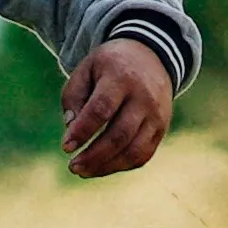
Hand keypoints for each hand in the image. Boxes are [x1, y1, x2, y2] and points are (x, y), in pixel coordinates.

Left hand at [58, 38, 178, 179]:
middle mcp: (143, 98)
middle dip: (94, 155)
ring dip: (107, 166)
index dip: (83, 131)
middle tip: (72, 167)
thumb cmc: (110, 66)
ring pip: (134, 150)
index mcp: (121, 78)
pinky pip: (144, 154)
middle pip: (119, 135)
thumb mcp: (86, 69)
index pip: (101, 109)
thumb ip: (73, 96)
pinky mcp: (162, 128)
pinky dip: (122, 165)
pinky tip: (102, 167)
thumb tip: (70, 128)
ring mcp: (157, 115)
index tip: (65, 147)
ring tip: (83, 171)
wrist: (151, 56)